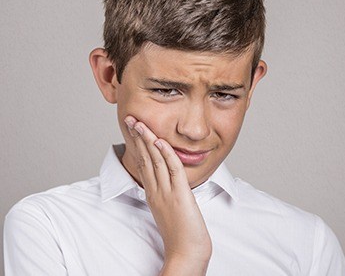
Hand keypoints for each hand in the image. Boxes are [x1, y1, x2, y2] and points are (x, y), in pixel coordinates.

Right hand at [124, 116, 211, 274]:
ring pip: (155, 161)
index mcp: (153, 193)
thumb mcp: (167, 210)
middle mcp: (156, 190)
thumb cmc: (179, 234)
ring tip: (140, 123)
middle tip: (130, 119)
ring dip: (147, 140)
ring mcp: (166, 192)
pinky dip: (167, 154)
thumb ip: (163, 194)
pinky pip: (173, 171)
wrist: (186, 253)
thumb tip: (162, 182)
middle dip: (137, 137)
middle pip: (144, 158)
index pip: (143, 163)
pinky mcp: (180, 196)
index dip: (137, 145)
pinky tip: (161, 141)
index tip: (133, 129)